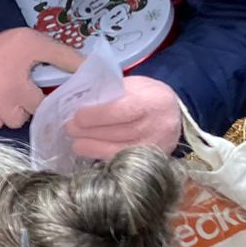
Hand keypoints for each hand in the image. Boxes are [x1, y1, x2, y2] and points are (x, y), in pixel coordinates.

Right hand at [0, 28, 82, 129]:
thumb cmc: (15, 42)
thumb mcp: (43, 45)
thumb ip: (67, 59)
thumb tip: (93, 70)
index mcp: (17, 88)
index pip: (36, 110)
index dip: (38, 100)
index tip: (35, 89)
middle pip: (15, 121)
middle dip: (20, 109)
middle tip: (20, 92)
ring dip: (2, 113)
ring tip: (5, 96)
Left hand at [66, 76, 183, 157]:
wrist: (176, 115)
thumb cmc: (148, 96)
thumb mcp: (134, 85)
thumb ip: (110, 91)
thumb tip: (79, 99)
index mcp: (151, 101)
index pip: (122, 110)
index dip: (97, 115)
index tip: (77, 116)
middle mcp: (156, 126)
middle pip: (117, 132)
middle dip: (88, 131)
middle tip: (69, 129)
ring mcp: (154, 146)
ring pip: (117, 149)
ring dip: (91, 146)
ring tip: (75, 141)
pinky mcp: (150, 160)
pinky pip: (120, 160)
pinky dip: (100, 156)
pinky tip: (88, 151)